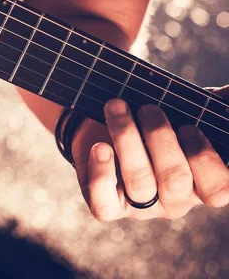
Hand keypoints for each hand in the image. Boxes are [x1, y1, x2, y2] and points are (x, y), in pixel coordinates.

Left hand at [71, 86, 228, 219]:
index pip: (219, 189)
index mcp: (201, 183)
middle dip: (160, 137)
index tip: (189, 127)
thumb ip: (214, 108)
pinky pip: (104, 203)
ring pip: (139, 183)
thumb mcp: (186, 113)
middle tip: (148, 109)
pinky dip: (101, 173)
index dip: (206, 159)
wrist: (105, 132)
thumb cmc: (154, 124)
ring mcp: (140, 208)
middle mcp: (174, 200)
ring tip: (117, 108)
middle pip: (175, 180)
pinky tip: (100, 147)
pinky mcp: (107, 206)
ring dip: (127, 138)